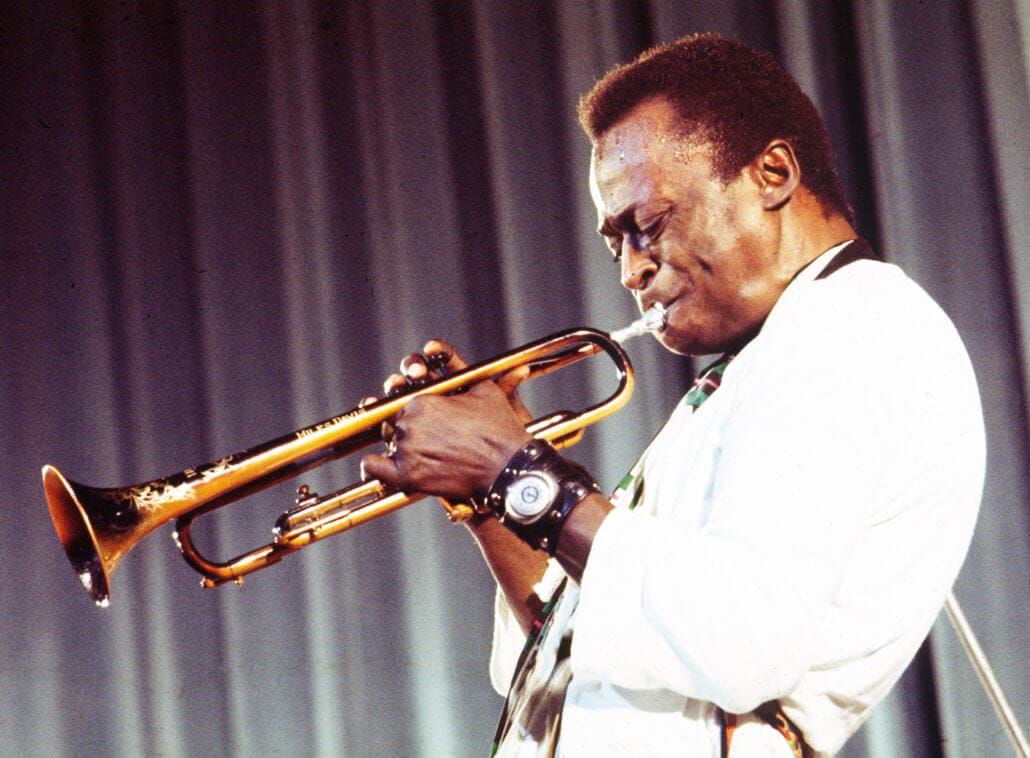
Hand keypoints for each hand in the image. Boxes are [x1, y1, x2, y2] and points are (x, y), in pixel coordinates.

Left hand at [360, 340, 532, 501]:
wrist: (508, 468)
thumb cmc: (499, 430)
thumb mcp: (484, 390)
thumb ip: (464, 375)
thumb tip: (456, 371)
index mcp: (423, 399)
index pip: (406, 400)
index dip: (416, 409)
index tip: (427, 418)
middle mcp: (410, 421)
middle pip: (396, 421)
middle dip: (408, 426)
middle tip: (429, 437)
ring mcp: (406, 448)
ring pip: (389, 441)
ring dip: (398, 444)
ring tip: (420, 452)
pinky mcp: (407, 475)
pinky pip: (375, 468)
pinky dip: (372, 465)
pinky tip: (374, 463)